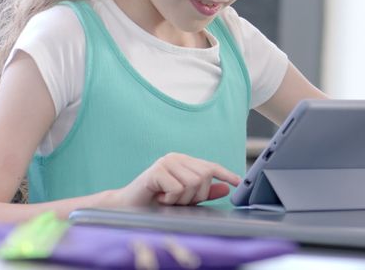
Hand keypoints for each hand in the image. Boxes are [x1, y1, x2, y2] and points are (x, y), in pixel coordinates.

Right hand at [106, 152, 242, 206]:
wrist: (127, 206)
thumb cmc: (155, 202)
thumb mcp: (184, 198)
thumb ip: (204, 193)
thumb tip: (225, 188)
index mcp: (184, 162)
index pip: (211, 166)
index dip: (226, 174)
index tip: (238, 182)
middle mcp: (177, 157)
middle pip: (205, 176)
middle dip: (196, 196)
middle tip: (178, 201)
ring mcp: (166, 162)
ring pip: (193, 183)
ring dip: (182, 199)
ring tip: (168, 199)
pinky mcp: (156, 170)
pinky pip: (178, 188)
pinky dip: (171, 199)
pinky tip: (160, 198)